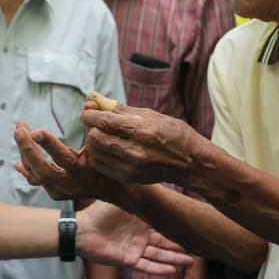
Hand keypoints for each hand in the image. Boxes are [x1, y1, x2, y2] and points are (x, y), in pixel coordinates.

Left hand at [14, 121, 121, 202]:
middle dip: (28, 149)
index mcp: (86, 170)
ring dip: (25, 154)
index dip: (49, 145)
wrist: (112, 188)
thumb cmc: (109, 159)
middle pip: (44, 170)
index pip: (64, 158)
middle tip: (19, 130)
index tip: (36, 130)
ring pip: (37, 176)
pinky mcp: (56, 193)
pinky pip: (36, 182)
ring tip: (20, 132)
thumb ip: (95, 124)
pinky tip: (18, 160)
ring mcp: (63, 191)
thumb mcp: (105, 143)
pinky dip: (27, 169)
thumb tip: (88, 103)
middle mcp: (74, 183)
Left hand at [78, 200, 191, 274]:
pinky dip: (158, 269)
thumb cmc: (98, 212)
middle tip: (198, 247)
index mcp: (140, 222)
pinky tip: (172, 271)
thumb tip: (147, 176)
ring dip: (174, 259)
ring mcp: (135, 249)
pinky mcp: (127, 260)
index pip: (162, 226)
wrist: (82, 229)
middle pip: (165, 243)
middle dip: (180, 246)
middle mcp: (140, 237)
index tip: (191, 226)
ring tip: (190, 262)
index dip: (175, 227)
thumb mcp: (120, 199)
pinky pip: (146, 266)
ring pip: (159, 256)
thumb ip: (135, 193)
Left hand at [81, 104, 202, 185]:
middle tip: (95, 123)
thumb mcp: (152, 115)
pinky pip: (100, 165)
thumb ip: (122, 109)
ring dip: (92, 141)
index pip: (104, 121)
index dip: (89, 114)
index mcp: (142, 130)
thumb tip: (97, 100)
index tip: (87, 111)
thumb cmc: (174, 134)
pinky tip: (105, 148)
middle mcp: (135, 151)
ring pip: (95, 152)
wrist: (191, 163)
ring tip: (101, 135)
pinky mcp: (128, 178)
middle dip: (90, 127)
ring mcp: (130, 167)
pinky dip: (97, 155)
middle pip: (95, 137)